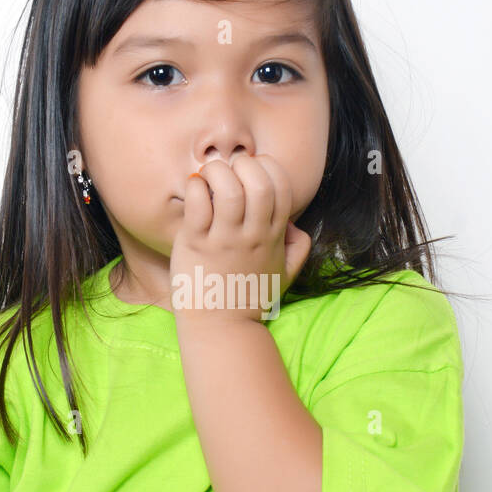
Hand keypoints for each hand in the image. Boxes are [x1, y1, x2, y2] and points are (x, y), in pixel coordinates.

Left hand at [170, 153, 311, 324]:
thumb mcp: (286, 274)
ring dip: (216, 172)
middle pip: (259, 182)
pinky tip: (193, 192)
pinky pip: (197, 202)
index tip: (250, 173)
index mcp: (273, 235)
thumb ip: (298, 247)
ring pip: (228, 187)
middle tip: (228, 171)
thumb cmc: (249, 297)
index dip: (267, 168)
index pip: (281, 185)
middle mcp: (252, 234)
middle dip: (243, 164)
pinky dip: (195, 188)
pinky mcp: (196, 243)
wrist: (221, 327)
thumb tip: (294, 224)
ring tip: (207, 178)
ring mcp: (224, 239)